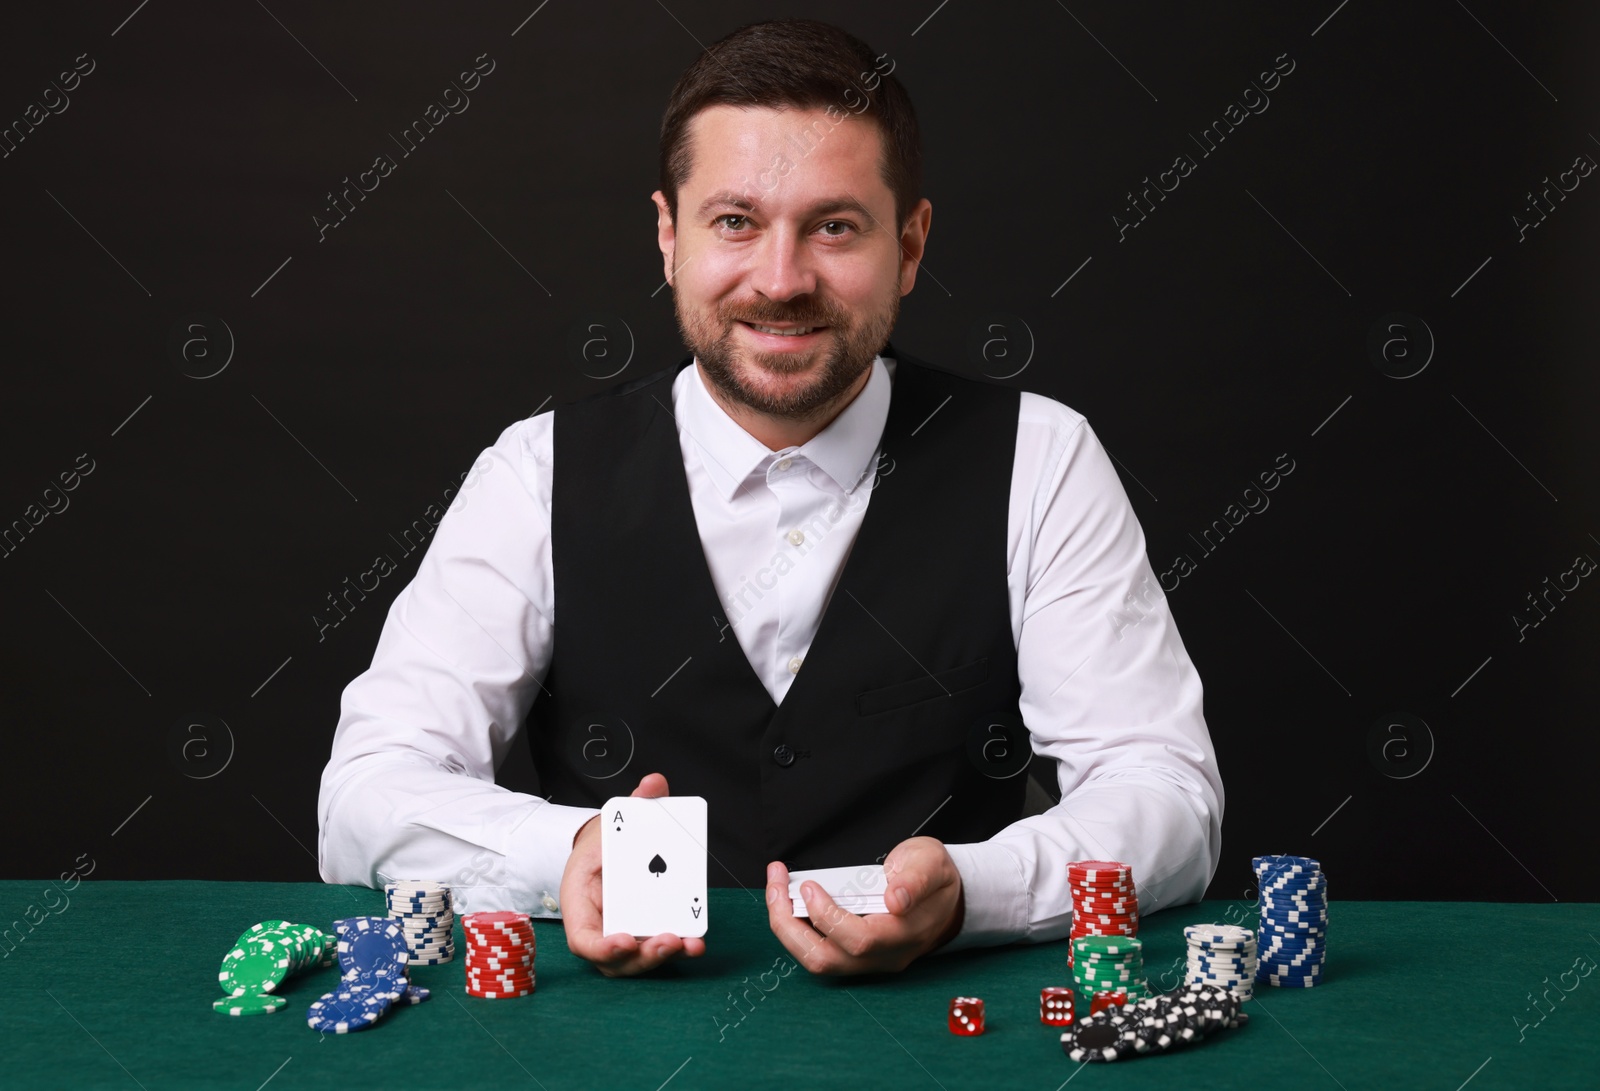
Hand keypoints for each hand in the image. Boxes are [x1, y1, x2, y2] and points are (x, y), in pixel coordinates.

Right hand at [560, 772, 707, 976]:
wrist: (608, 848)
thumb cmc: (604, 841)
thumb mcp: (613, 821)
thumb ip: (636, 804)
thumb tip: (654, 783)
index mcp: (579, 900)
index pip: (582, 938)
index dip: (602, 946)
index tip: (626, 940)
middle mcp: (598, 925)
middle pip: (614, 959)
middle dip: (642, 956)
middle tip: (669, 940)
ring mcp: (620, 933)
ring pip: (636, 961)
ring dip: (662, 958)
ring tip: (689, 944)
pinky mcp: (642, 933)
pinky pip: (653, 948)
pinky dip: (675, 949)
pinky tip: (696, 942)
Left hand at [765, 836, 964, 974]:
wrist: (947, 898)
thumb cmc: (936, 878)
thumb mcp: (931, 865)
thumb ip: (915, 880)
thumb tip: (895, 899)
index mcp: (905, 933)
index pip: (859, 939)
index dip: (827, 916)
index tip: (809, 885)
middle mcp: (885, 955)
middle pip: (826, 959)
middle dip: (789, 924)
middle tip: (776, 884)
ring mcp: (870, 960)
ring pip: (818, 961)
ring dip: (787, 928)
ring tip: (776, 891)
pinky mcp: (857, 956)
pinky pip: (819, 952)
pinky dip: (796, 929)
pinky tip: (787, 901)